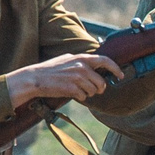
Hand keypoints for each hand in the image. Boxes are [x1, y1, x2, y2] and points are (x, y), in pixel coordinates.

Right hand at [4, 52, 119, 107]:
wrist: (34, 78)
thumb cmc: (50, 70)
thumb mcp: (66, 60)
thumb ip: (81, 62)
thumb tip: (95, 67)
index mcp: (81, 58)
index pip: (105, 60)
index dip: (115, 69)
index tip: (121, 76)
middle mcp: (81, 66)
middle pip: (101, 82)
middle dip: (98, 88)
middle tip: (92, 90)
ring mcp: (77, 78)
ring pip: (93, 91)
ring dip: (87, 93)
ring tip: (76, 89)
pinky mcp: (72, 89)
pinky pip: (83, 97)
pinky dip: (78, 97)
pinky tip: (69, 93)